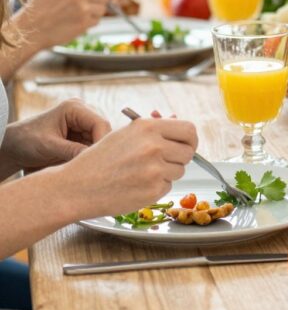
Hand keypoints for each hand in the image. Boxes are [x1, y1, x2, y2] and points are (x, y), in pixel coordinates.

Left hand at [2, 99, 110, 171]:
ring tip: (88, 167)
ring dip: (95, 154)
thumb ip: (73, 151)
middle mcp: (82, 113)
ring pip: (101, 140)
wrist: (12, 147)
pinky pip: (93, 146)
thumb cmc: (24, 141)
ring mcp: (83, 124)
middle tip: (95, 166)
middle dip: (100, 149)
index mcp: (74, 108)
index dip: (103, 141)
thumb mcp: (48, 146)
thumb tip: (96, 160)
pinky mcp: (81, 135)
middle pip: (104, 131)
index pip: (101, 123)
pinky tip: (85, 165)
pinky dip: (90, 156)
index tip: (99, 161)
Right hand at [13, 0, 108, 48]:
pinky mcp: (83, 22)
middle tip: (91, 8)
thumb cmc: (42, 8)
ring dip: (95, 14)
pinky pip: (96, 21)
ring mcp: (82, 7)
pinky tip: (75, 24)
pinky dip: (89, 23)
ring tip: (79, 16)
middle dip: (101, 3)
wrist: (29, 27)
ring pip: (102, 9)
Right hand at [60, 117, 197, 220]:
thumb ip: (153, 129)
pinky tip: (135, 185)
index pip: (189, 130)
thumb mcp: (124, 135)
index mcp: (147, 127)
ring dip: (166, 174)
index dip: (189, 139)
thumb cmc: (98, 160)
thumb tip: (176, 120)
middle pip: (188, 152)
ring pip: (179, 171)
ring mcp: (154, 169)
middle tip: (163, 162)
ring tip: (140, 174)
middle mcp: (154, 146)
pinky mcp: (153, 190)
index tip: (185, 145)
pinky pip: (167, 187)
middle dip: (179, 158)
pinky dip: (156, 188)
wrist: (75, 187)